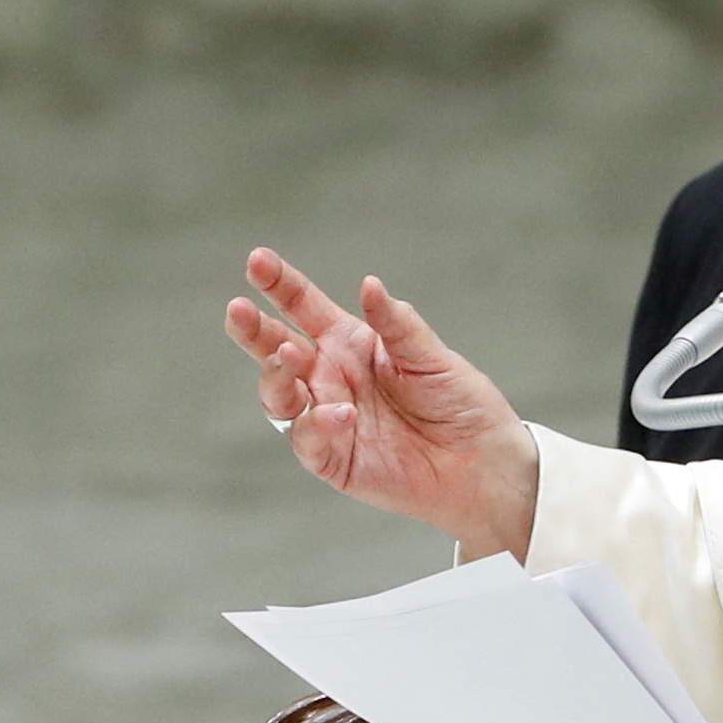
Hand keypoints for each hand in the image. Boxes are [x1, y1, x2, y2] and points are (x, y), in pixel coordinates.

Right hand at [224, 248, 539, 559]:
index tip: (258, 260)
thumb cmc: (460, 403)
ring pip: (279, 394)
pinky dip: (317, 424)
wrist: (484, 462)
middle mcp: (330, 377)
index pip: (304, 307)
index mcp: (350, 343)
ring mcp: (327, 417)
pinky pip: (308, 440)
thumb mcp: (432, 357)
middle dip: (253, 329)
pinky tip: (341, 413)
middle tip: (239, 310)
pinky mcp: (333, 458)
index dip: (279, 284)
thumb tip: (369, 285)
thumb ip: (397, 325)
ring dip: (276, 375)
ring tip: (289, 356)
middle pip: (276, 348)